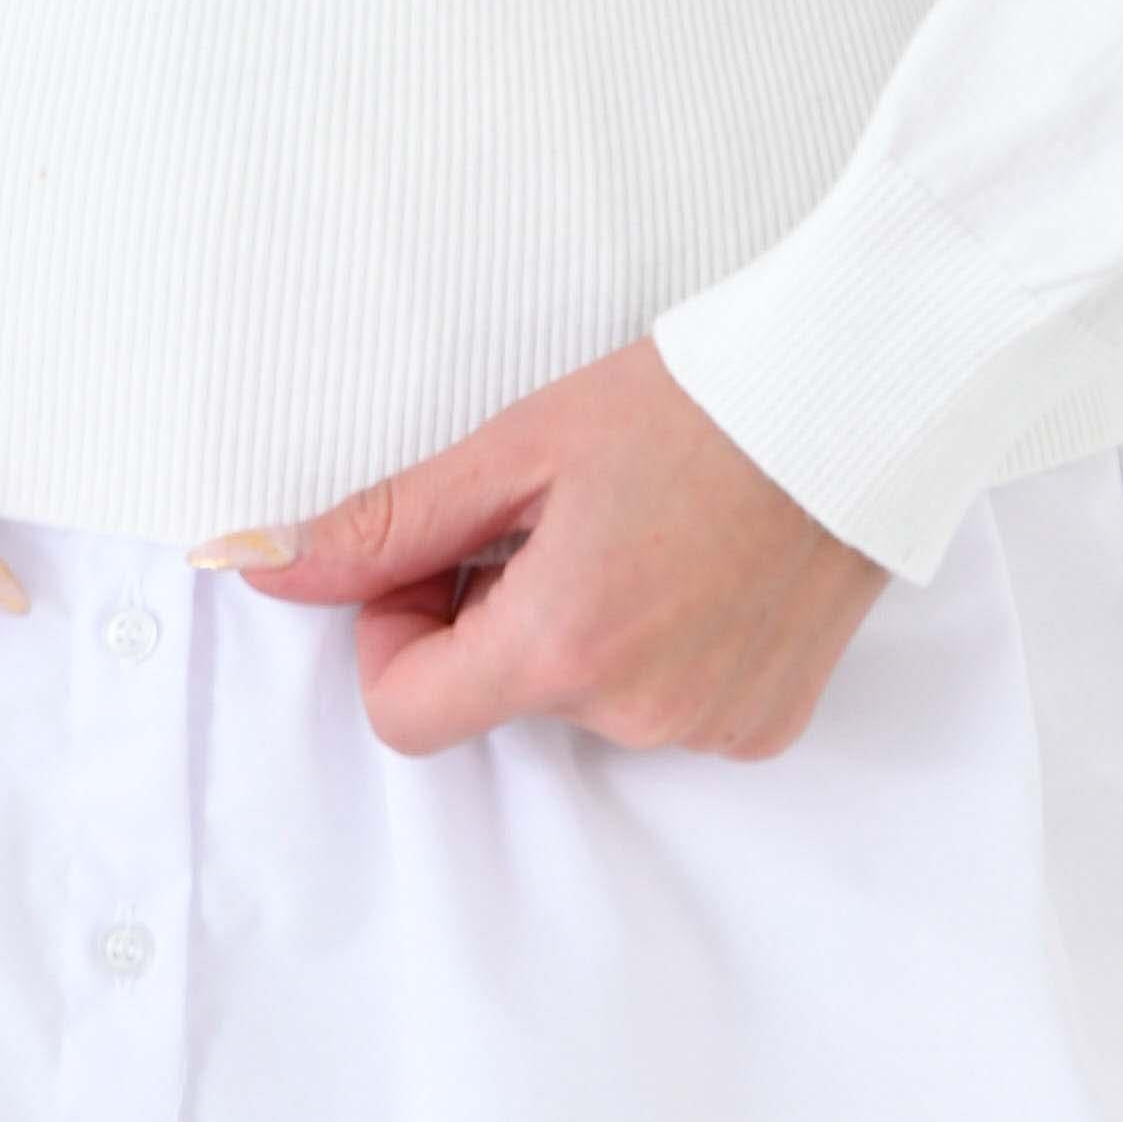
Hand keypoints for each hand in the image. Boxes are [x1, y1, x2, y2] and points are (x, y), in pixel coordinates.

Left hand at [194, 333, 883, 759]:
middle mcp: (637, 711)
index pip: (404, 717)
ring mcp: (707, 727)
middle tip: (556, 511)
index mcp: (561, 646)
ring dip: (580, 628)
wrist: (858, 394)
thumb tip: (264, 563)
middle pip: (499, 700)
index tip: (441, 560)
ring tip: (642, 527)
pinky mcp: (762, 726)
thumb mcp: (521, 445)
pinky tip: (698, 564)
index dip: (396, 636)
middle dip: (496, 616)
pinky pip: (663, 705)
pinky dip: (656, 646)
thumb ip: (390, 524)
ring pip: (582, 700)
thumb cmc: (695, 401)